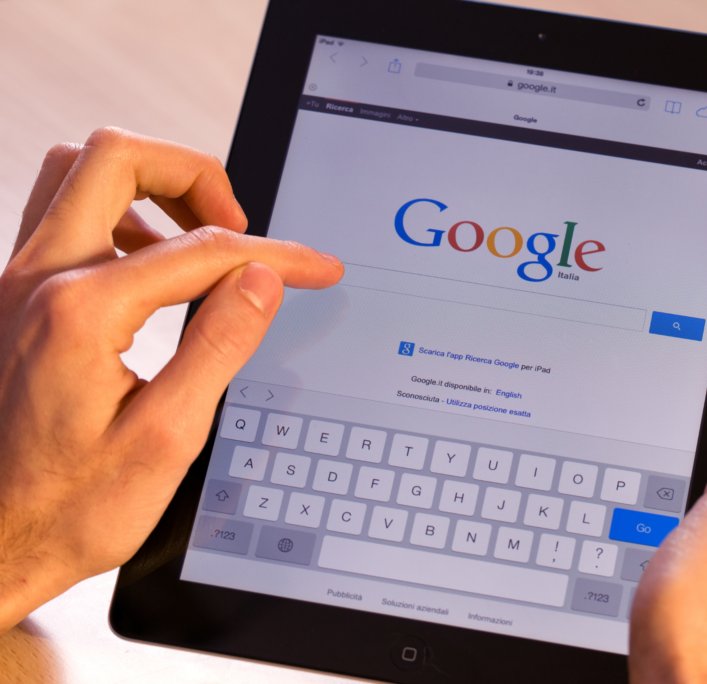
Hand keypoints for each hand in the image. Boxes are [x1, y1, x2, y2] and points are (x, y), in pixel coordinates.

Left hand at [0, 128, 343, 631]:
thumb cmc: (70, 506)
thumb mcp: (167, 437)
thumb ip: (218, 345)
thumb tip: (262, 281)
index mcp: (81, 312)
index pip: (202, 251)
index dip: (276, 253)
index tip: (317, 268)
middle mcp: (38, 281)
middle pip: (117, 158)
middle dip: (195, 175)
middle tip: (239, 225)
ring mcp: (18, 284)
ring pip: (78, 172)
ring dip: (148, 185)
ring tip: (197, 235)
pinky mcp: (16, 298)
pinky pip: (64, 215)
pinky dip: (119, 215)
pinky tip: (151, 266)